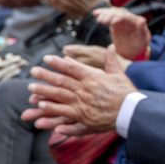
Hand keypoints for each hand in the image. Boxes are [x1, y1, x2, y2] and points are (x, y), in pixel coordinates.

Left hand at [20, 48, 134, 134]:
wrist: (132, 112)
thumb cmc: (127, 93)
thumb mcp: (119, 74)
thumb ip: (111, 60)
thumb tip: (111, 47)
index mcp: (93, 78)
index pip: (72, 67)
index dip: (58, 62)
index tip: (47, 58)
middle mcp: (85, 89)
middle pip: (62, 80)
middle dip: (46, 75)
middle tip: (33, 71)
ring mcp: (83, 103)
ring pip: (59, 96)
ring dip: (44, 92)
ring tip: (32, 89)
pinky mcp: (83, 117)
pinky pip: (64, 112)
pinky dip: (52, 109)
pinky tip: (42, 107)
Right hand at [94, 6, 150, 59]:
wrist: (133, 50)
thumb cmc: (139, 46)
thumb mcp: (142, 41)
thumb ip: (141, 32)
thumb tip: (142, 21)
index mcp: (139, 22)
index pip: (130, 17)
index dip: (122, 17)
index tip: (113, 22)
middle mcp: (131, 18)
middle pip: (120, 13)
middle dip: (111, 16)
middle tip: (102, 21)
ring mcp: (123, 19)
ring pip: (114, 13)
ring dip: (105, 15)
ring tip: (99, 21)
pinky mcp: (116, 20)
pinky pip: (109, 15)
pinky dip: (102, 14)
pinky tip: (95, 13)